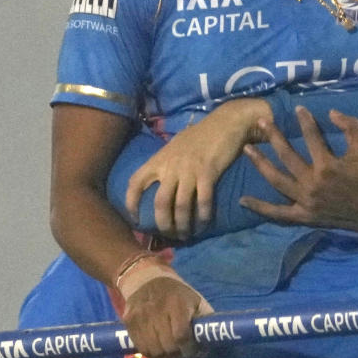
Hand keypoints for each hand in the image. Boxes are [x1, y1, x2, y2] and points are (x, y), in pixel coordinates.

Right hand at [121, 273, 212, 357]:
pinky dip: (151, 352)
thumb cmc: (178, 295)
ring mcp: (140, 315)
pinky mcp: (129, 321)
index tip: (192, 352)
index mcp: (177, 304)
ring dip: (164, 356)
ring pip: (153, 350)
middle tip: (182, 352)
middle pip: (167, 346)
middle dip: (177, 354)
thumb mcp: (196, 302)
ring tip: (170, 351)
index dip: (188, 349)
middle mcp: (156, 309)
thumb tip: (207, 346)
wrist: (147, 279)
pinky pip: (141, 347)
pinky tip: (157, 346)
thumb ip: (204, 322)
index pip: (181, 336)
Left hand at [124, 99, 270, 238]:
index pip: (136, 182)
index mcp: (159, 159)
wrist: (226, 122)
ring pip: (181, 206)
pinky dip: (203, 216)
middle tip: (169, 235)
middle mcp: (171, 166)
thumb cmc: (201, 135)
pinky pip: (203, 200)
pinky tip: (204, 224)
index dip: (131, 202)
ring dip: (183, 225)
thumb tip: (160, 182)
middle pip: (160, 202)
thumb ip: (166, 163)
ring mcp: (190, 170)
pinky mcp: (208, 172)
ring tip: (186, 235)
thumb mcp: (175, 146)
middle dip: (163, 223)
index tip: (134, 218)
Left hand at [240, 107, 357, 231]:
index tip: (298, 109)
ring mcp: (305, 201)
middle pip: (286, 156)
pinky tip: (243, 200)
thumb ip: (351, 127)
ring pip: (276, 180)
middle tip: (261, 122)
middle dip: (273, 136)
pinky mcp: (303, 216)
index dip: (305, 120)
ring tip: (247, 149)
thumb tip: (331, 111)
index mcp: (328, 166)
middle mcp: (312, 183)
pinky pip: (278, 213)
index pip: (311, 137)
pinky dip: (260, 208)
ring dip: (260, 164)